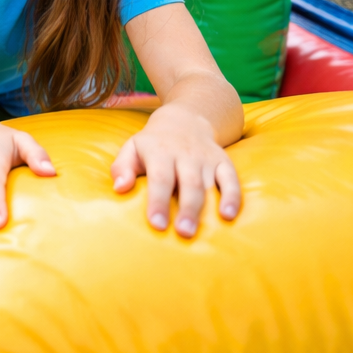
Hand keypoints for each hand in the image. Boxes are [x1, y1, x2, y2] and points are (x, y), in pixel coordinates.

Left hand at [112, 103, 240, 236]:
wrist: (184, 120)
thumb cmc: (152, 143)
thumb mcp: (131, 148)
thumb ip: (122, 167)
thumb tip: (119, 188)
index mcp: (159, 152)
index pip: (160, 177)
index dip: (158, 201)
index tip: (157, 224)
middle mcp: (185, 154)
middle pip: (188, 183)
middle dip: (186, 209)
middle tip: (183, 233)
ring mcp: (206, 158)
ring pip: (209, 183)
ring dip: (208, 207)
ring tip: (202, 230)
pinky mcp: (223, 161)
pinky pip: (231, 178)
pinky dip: (233, 196)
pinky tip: (229, 215)